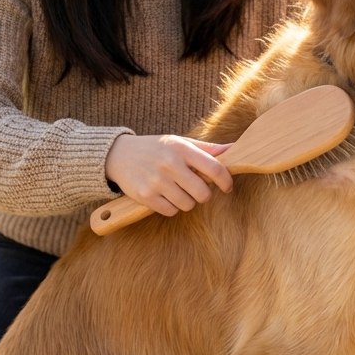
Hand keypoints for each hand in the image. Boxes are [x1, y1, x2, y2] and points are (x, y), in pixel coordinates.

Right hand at [104, 134, 233, 216]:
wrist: (119, 155)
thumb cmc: (156, 149)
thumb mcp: (179, 143)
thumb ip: (207, 149)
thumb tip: (234, 148)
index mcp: (181, 149)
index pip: (214, 168)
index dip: (226, 181)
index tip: (227, 187)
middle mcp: (170, 164)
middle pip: (203, 193)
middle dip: (203, 194)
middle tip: (196, 189)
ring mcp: (157, 181)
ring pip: (188, 205)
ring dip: (187, 201)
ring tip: (177, 191)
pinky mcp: (146, 196)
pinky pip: (171, 211)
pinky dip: (172, 208)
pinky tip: (165, 196)